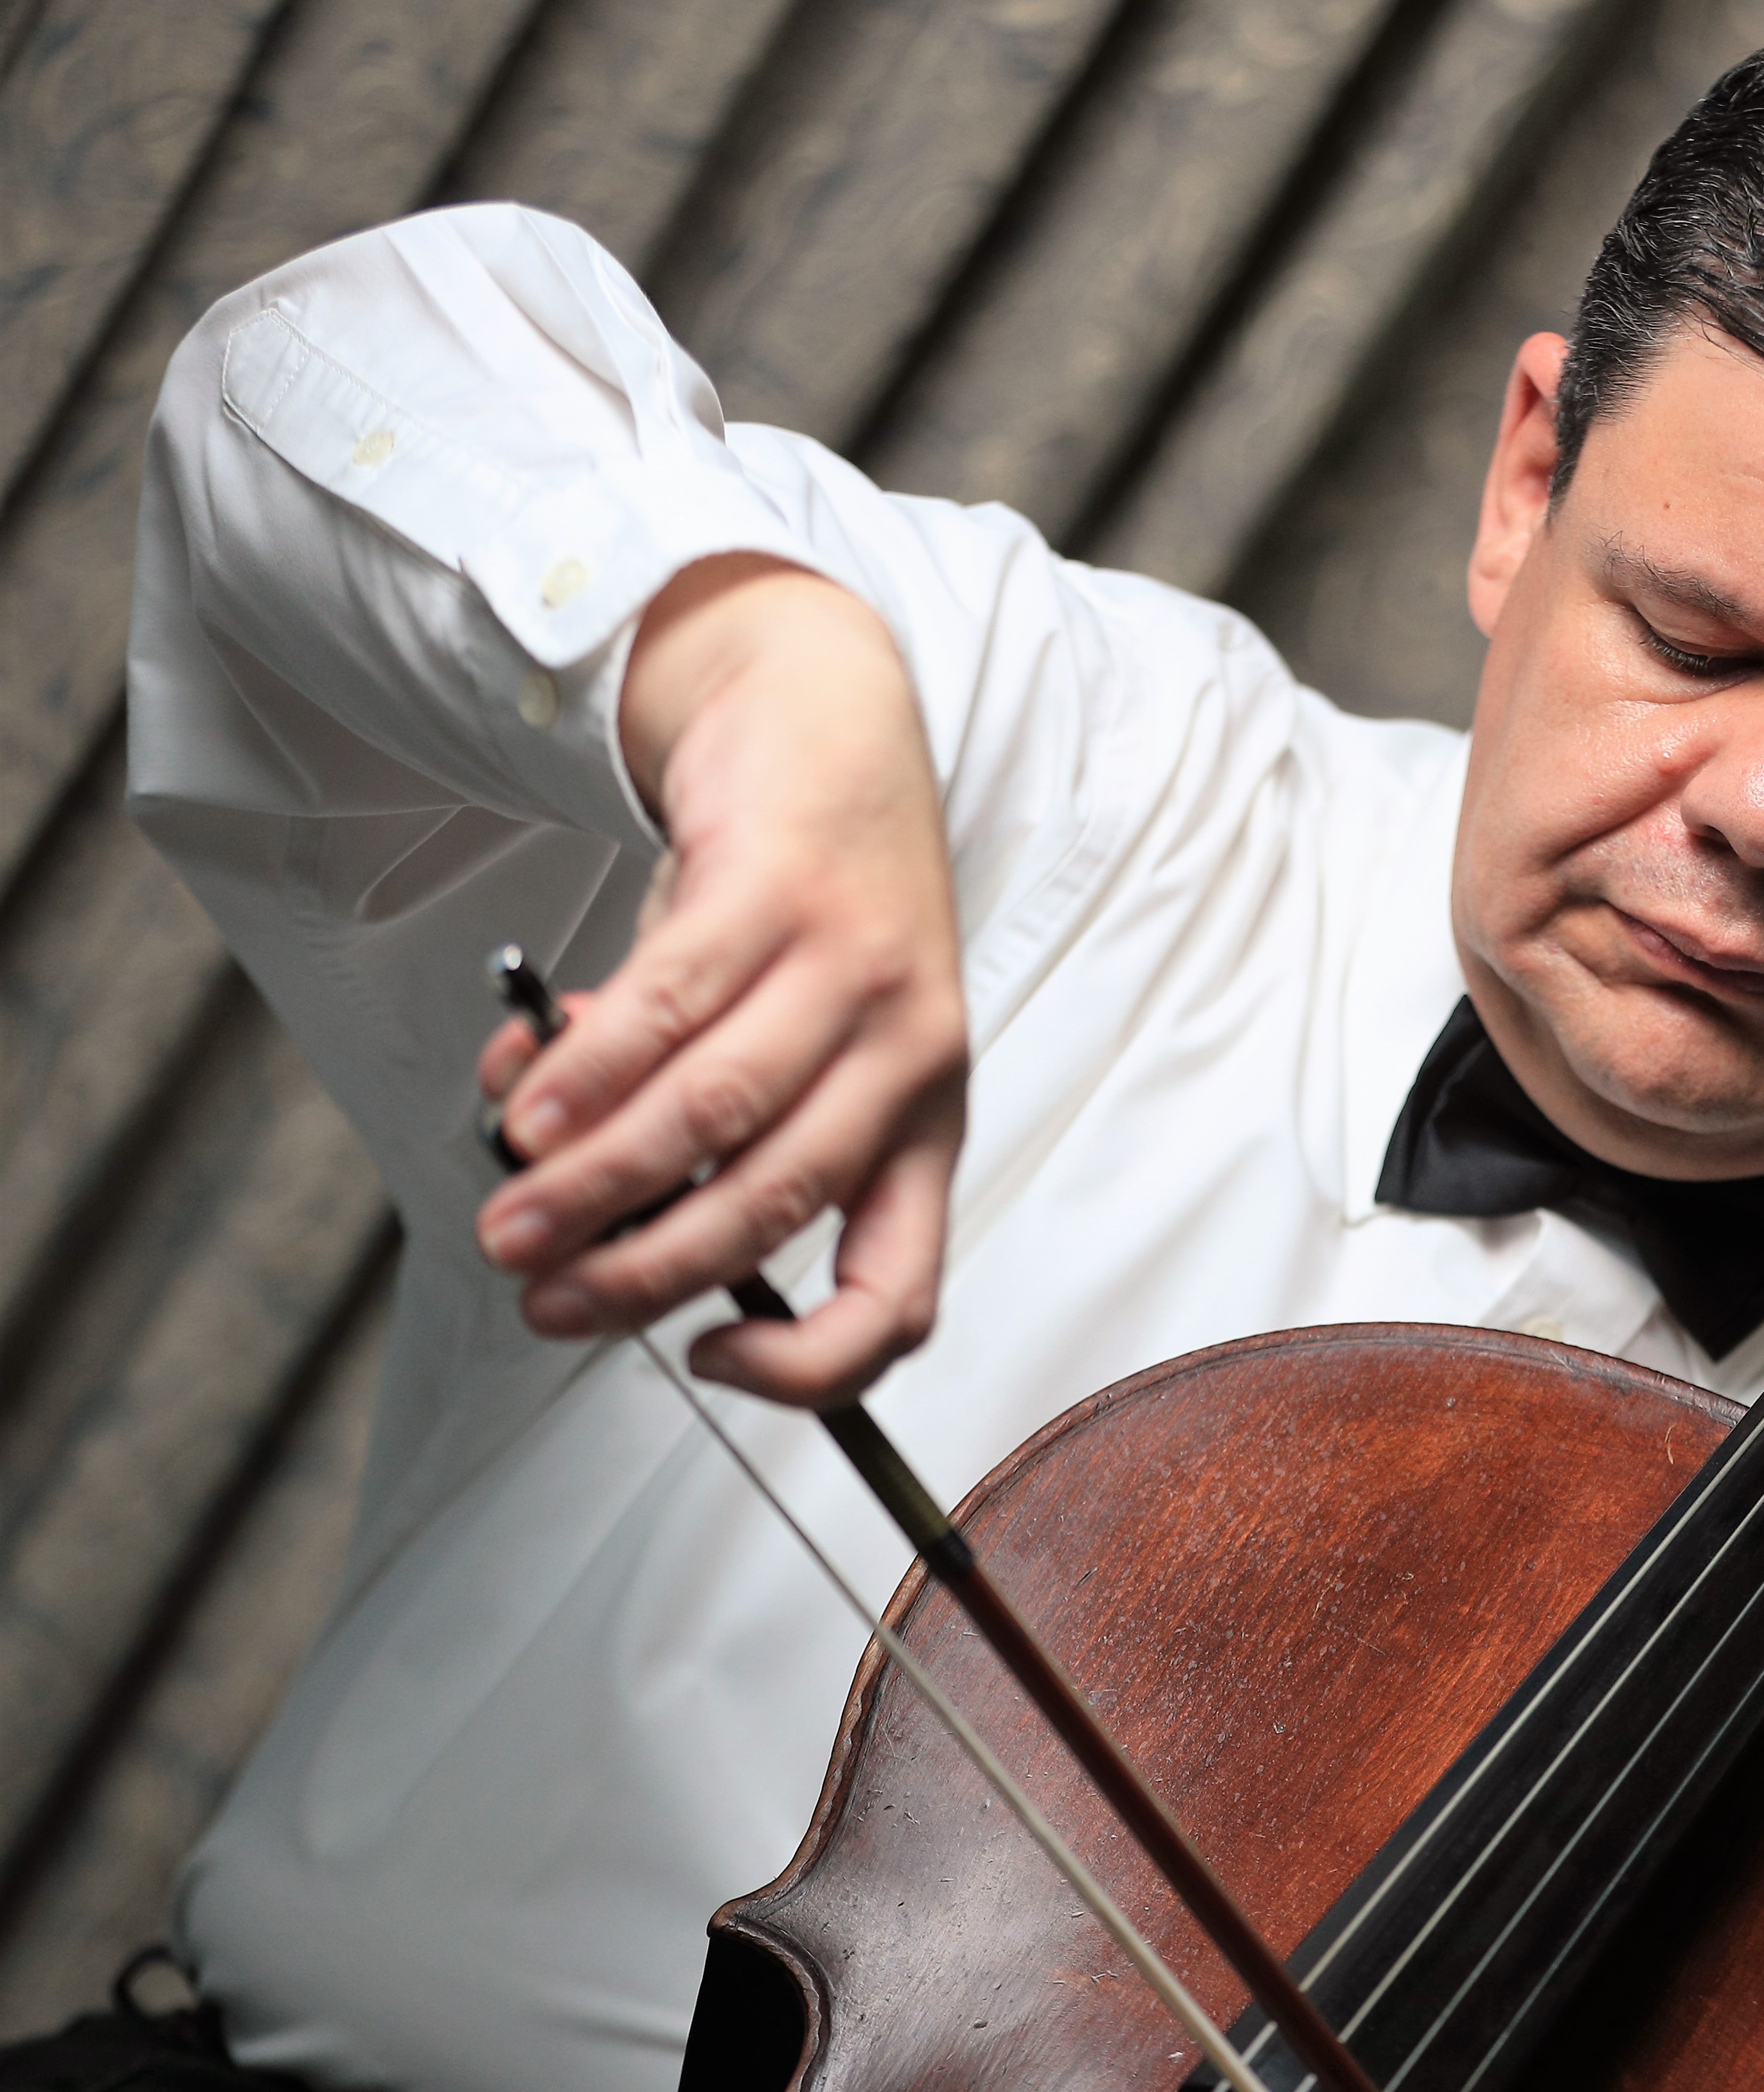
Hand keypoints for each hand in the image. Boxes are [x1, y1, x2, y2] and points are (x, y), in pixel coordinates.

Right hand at [474, 554, 967, 1404]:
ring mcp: (856, 972)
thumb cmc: (806, 915)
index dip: (816, 1363)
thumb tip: (571, 1199)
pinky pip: (672, 1006)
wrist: (830, 728)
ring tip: (509, 1218)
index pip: (905, 1292)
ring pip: (715, 1115)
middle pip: (777, 1206)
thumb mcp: (797, 1040)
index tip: (706, 1360)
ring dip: (594, 1183)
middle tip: (541, 1299)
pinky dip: (589, 1071)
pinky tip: (526, 1104)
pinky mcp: (784, 894)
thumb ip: (703, 1131)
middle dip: (642, 1273)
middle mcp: (911, 1057)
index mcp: (926, 1123)